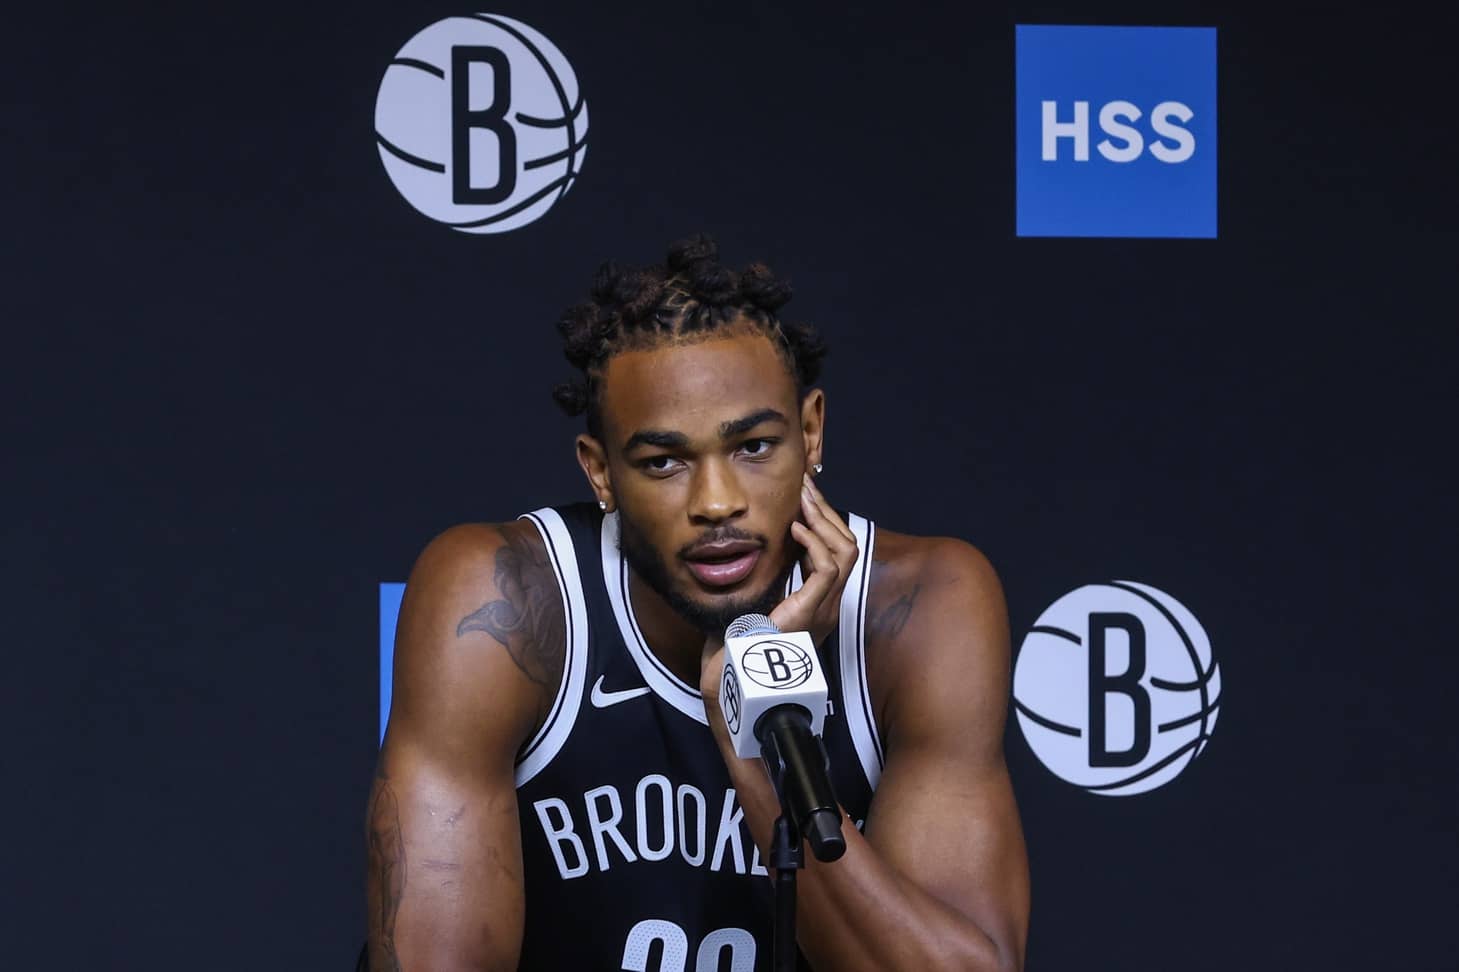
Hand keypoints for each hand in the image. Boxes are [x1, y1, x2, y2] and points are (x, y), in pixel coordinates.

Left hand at [700, 473, 859, 707]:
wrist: (728, 681)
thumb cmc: (734, 645)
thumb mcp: (752, 599)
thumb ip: (763, 575)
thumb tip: (756, 543)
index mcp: (817, 601)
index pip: (836, 550)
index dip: (824, 518)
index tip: (803, 492)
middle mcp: (826, 604)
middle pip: (846, 544)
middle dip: (827, 509)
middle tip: (805, 485)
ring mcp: (822, 609)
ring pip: (845, 551)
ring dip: (824, 518)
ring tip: (803, 498)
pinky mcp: (808, 613)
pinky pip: (827, 569)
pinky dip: (814, 543)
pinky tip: (795, 528)